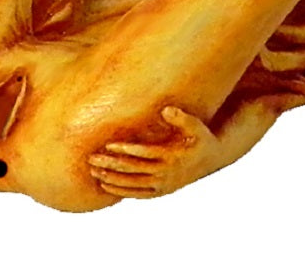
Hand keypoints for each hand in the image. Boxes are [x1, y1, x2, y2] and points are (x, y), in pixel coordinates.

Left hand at [87, 106, 221, 198]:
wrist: (212, 159)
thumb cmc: (200, 137)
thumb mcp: (196, 126)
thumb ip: (181, 118)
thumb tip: (166, 109)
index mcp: (172, 156)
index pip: (144, 154)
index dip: (126, 150)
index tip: (108, 145)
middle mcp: (165, 173)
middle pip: (134, 170)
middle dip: (112, 165)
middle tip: (92, 158)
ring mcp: (162, 185)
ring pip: (132, 184)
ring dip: (112, 179)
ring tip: (93, 172)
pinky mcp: (160, 192)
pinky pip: (137, 194)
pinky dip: (121, 191)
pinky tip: (105, 186)